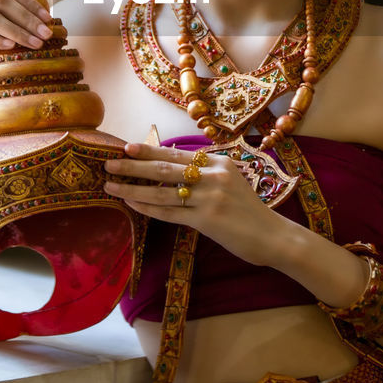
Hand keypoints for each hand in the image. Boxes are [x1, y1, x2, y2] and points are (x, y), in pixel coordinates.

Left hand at [103, 142, 282, 266]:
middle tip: (109, 163)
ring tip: (111, 186)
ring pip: (162, 191)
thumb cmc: (249, 210)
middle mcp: (213, 176)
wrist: (273, 235)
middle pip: (164, 169)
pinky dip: (148, 208)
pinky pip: (169, 212)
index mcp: (219, 162)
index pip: (176, 153)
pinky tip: (132, 204)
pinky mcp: (206, 220)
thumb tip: (171, 169)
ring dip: (132, 188)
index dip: (149, 150)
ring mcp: (209, 198)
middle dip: (133, 166)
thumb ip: (205, 173)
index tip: (127, 147)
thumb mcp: (230, 181)